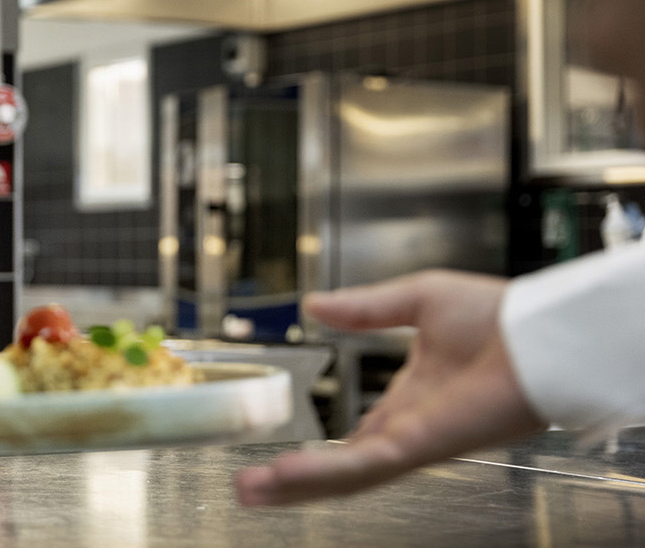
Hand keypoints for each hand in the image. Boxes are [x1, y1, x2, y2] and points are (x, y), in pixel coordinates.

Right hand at [235, 270, 545, 505]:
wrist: (540, 332)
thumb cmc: (501, 316)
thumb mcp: (415, 300)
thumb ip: (363, 309)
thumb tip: (315, 304)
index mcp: (410, 401)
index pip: (356, 442)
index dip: (319, 456)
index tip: (281, 463)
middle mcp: (410, 429)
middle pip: (342, 469)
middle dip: (295, 482)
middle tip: (250, 488)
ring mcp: (414, 442)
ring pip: (345, 476)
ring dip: (297, 486)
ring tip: (252, 492)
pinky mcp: (420, 445)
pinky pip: (363, 465)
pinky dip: (323, 472)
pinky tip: (287, 475)